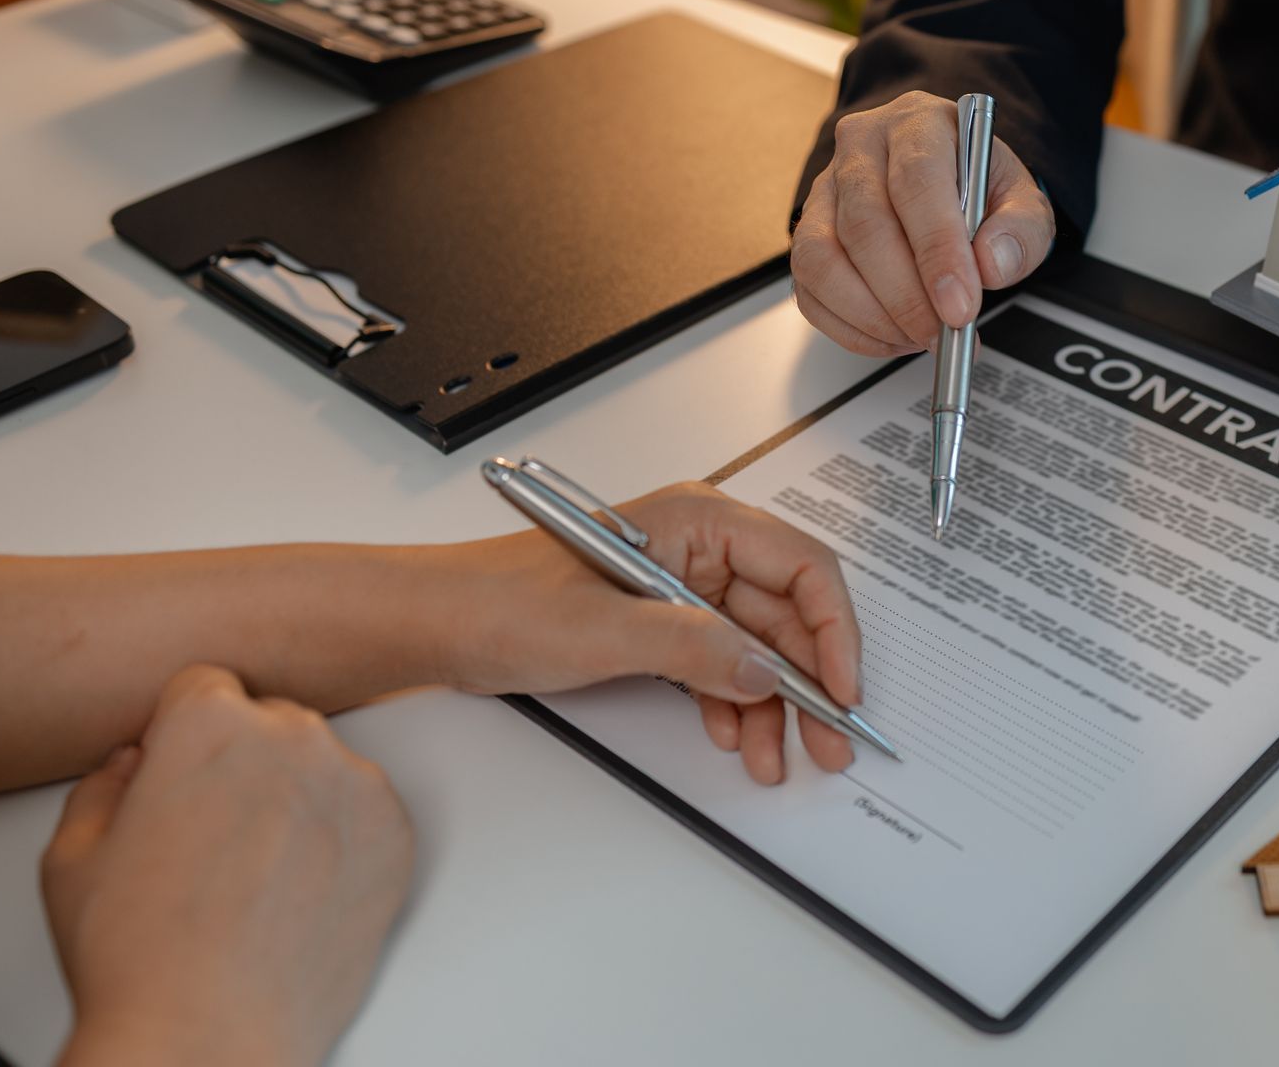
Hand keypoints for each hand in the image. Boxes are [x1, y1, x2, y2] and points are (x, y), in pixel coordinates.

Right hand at [44, 666, 412, 1066]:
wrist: (210, 1032)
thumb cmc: (141, 953)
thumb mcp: (75, 855)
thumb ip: (106, 783)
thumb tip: (138, 763)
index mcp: (210, 722)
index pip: (205, 687)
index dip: (184, 735)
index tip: (181, 774)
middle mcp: (294, 735)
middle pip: (270, 721)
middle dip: (245, 760)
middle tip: (216, 833)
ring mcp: (355, 780)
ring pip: (323, 765)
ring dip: (298, 797)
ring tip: (258, 873)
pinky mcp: (397, 830)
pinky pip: (365, 809)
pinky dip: (342, 836)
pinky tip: (299, 888)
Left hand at [439, 482, 863, 783]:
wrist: (437, 623)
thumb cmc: (500, 601)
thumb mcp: (606, 629)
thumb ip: (695, 647)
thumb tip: (765, 670)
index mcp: (699, 521)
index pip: (801, 567)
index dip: (832, 631)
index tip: (841, 689)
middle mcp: (700, 547)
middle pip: (786, 614)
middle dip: (809, 681)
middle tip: (829, 742)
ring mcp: (683, 586)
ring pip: (756, 647)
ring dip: (772, 705)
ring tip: (778, 757)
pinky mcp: (662, 622)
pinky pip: (720, 662)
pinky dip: (734, 702)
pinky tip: (735, 736)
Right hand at [792, 90, 1055, 354]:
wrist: (946, 186)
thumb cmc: (978, 189)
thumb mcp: (1020, 200)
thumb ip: (1021, 230)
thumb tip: (991, 265)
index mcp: (917, 124)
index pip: (917, 181)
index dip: (937, 250)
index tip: (959, 306)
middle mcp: (860, 149)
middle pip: (865, 223)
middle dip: (906, 295)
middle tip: (943, 334)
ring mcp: (824, 191)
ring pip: (824, 259)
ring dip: (874, 315)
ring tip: (920, 336)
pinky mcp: (806, 235)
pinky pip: (811, 289)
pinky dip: (852, 327)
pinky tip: (893, 335)